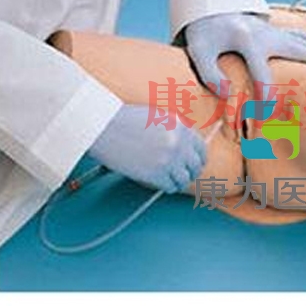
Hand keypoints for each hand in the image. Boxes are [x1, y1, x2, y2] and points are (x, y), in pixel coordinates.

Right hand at [89, 105, 205, 191]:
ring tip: (172, 180)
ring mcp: (169, 158)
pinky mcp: (156, 173)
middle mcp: (179, 142)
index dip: (199, 158)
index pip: (201, 146)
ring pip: (185, 178)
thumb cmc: (125, 120)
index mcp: (180, 126)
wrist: (104, 126)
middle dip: (191, 171)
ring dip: (179, 181)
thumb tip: (185, 149)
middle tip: (185, 175)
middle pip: (196, 165)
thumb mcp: (158, 118)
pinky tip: (163, 184)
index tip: (195, 163)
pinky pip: (171, 186)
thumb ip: (175, 131)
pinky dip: (169, 187)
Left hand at [185, 13, 305, 97]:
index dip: (266, 96)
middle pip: (295, 51)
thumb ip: (210, 73)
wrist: (207, 4)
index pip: (262, 73)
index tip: (268, 114)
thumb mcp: (198, 50)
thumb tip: (228, 95)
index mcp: (247, 41)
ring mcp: (271, 30)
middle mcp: (265, 34)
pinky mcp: (272, 29)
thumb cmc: (203, 30)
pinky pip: (296, 34)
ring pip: (301, 41)